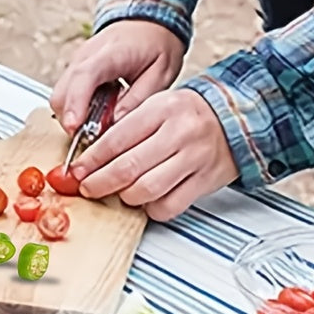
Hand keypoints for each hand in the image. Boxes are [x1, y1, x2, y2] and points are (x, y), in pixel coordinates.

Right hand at [50, 19, 184, 133]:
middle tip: (98, 134)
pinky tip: (99, 110)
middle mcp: (86, 55)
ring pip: (60, 95)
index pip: (84, 77)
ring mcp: (77, 61)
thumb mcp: (161, 74)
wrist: (149, 21)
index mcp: (111, 53)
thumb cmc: (157, 45)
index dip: (76, 103)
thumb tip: (116, 124)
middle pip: (63, 91)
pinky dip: (77, 108)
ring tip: (104, 120)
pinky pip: (67, 93)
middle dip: (72, 119)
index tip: (75, 127)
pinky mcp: (76, 68)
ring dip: (75, 115)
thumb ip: (138, 99)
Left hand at [70, 89, 238, 220]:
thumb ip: (129, 126)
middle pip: (129, 167)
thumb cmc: (189, 112)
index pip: (117, 138)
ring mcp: (194, 158)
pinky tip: (145, 201)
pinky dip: (152, 208)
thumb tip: (94, 153)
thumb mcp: (157, 105)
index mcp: (160, 109)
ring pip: (148, 189)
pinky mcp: (205, 181)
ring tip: (116, 193)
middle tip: (87, 187)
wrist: (236, 116)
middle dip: (100, 182)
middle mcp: (178, 133)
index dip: (91, 159)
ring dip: (125, 197)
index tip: (77, 169)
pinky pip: (171, 205)